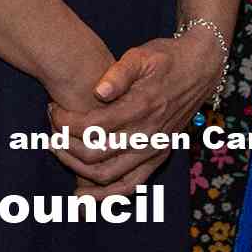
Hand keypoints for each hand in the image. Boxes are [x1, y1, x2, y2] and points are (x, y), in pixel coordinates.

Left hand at [47, 33, 214, 191]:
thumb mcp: (142, 55)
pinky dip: (105, 197)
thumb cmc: (166, 58)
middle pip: (94, 154)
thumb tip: (97, 92)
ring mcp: (155, 149)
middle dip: (64, 144)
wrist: (200, 69)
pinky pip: (129, 187)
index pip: (92, 127)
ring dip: (76, 169)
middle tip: (51, 129)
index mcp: (142, 106)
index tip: (53, 110)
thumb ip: (118, 73)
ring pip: (107, 176)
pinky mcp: (159, 158)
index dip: (65, 122)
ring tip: (58, 151)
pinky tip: (83, 195)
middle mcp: (149, 134)